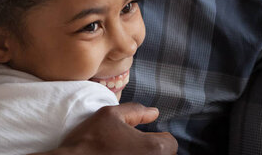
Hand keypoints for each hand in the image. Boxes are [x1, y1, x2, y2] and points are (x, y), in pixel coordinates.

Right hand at [40, 103, 177, 154]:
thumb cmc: (91, 139)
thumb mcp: (111, 114)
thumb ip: (136, 111)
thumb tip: (154, 112)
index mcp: (154, 148)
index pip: (170, 142)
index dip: (155, 136)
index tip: (139, 137)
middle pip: (164, 154)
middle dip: (151, 149)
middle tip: (129, 146)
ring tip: (122, 153)